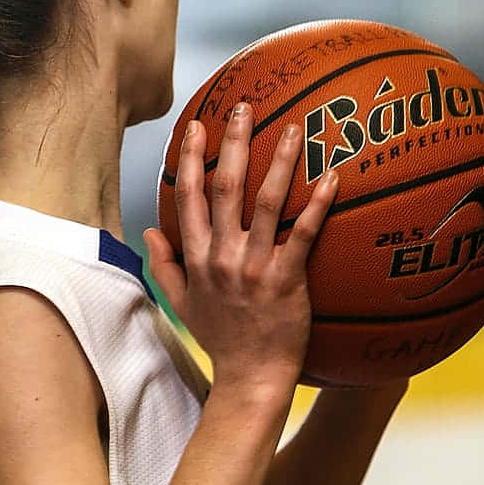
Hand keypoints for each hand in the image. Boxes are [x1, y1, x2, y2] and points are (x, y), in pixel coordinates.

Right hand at [145, 103, 337, 402]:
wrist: (251, 377)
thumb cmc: (220, 340)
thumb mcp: (181, 304)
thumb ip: (164, 265)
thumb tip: (150, 230)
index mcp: (196, 257)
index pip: (189, 197)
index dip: (191, 158)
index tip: (197, 125)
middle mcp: (221, 256)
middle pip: (225, 187)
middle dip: (232, 142)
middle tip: (244, 107)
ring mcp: (254, 267)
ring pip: (265, 202)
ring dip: (279, 161)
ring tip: (295, 128)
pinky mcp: (287, 280)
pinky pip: (303, 235)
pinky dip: (317, 205)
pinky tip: (333, 178)